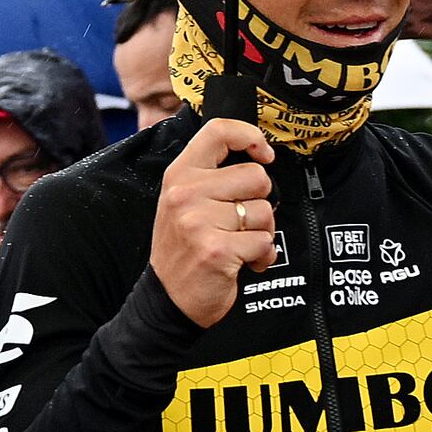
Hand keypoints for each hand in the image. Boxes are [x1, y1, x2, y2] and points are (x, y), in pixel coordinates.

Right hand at [151, 118, 276, 325]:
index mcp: (179, 175)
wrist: (167, 299)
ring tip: (239, 245)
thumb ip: (211, 176)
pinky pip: (264, 242)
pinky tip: (244, 263)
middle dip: (259, 202)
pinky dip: (262, 256)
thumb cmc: (183, 249)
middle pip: (256, 176)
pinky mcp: (217, 250)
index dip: (250, 137)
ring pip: (264, 211)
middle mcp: (186, 194)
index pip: (218, 131)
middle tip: (241, 222)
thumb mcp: (183, 202)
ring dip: (261, 232)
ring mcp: (199, 222)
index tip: (264, 154)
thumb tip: (258, 158)